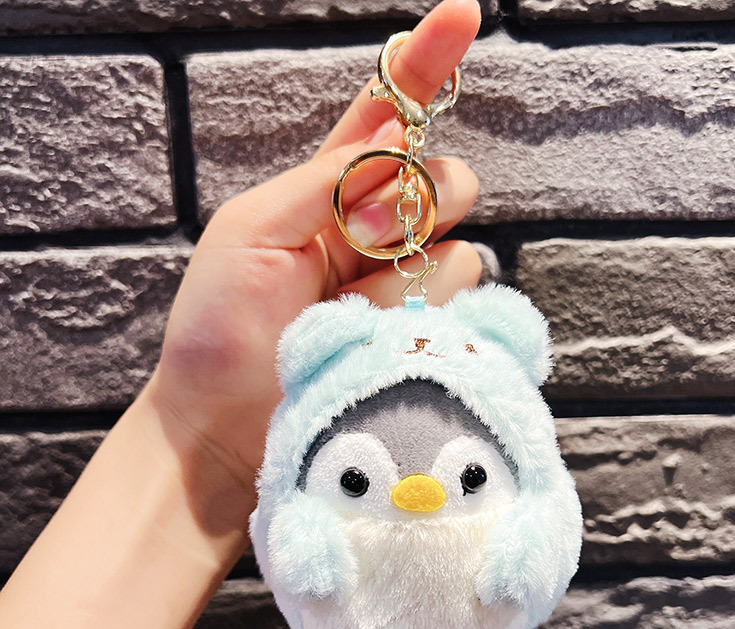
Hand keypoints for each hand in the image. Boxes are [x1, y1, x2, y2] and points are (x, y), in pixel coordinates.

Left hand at [151, 0, 482, 509]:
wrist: (222, 427)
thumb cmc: (218, 329)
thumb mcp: (249, 232)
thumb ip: (324, 179)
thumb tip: (396, 135)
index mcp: (324, 194)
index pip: (387, 117)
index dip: (424, 65)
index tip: (461, 14)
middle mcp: (373, 236)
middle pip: (445, 182)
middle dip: (423, 198)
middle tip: (364, 238)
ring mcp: (401, 290)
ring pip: (459, 250)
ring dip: (408, 274)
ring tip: (349, 315)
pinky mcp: (418, 337)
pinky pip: (458, 305)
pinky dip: (422, 312)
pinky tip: (376, 337)